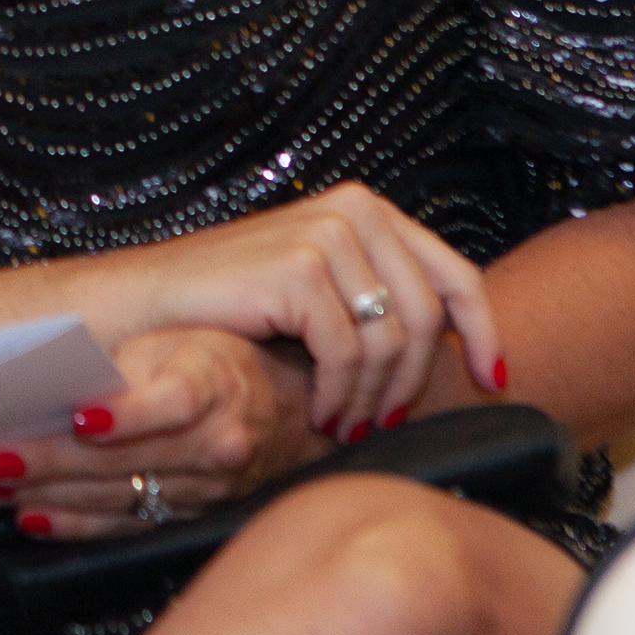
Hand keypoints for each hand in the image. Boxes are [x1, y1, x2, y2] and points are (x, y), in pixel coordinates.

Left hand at [0, 327, 327, 539]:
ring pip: (118, 497)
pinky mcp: (190, 518)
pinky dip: (75, 524)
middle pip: (126, 460)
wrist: (291, 412)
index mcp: (213, 388)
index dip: (125, 414)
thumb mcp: (186, 335)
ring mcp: (204, 491)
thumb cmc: (226, 361)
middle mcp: (215, 447)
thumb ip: (135, 358)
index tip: (77, 417)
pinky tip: (32, 518)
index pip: (171, 403)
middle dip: (51, 461)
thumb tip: (71, 374)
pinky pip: (125, 526)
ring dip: (49, 494)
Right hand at [118, 182, 503, 440]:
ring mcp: (326, 234)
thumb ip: (379, 297)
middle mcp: (355, 210)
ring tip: (347, 424)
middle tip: (386, 424)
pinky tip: (322, 414)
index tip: (492, 380)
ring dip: (375, 397)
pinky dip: (343, 395)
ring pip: (393, 340)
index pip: (455, 274)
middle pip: (429, 316)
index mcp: (367, 209)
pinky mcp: (298, 268)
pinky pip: (350, 352)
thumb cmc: (227, 308)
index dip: (483, 333)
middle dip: (414, 382)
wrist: (142, 309)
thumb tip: (460, 346)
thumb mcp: (319, 291)